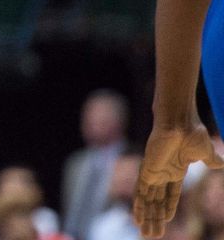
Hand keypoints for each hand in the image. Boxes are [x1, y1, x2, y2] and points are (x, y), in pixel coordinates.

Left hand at [134, 121, 223, 237]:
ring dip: (147, 217)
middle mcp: (162, 173)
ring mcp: (154, 172)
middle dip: (156, 218)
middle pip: (157, 201)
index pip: (171, 194)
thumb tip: (221, 163)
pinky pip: (140, 192)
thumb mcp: (205, 152)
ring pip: (148, 201)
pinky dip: (138, 205)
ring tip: (146, 233)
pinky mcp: (147, 170)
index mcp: (176, 170)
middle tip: (152, 235)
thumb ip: (211, 160)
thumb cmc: (192, 134)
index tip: (166, 220)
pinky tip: (137, 218)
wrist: (180, 123)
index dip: (168, 208)